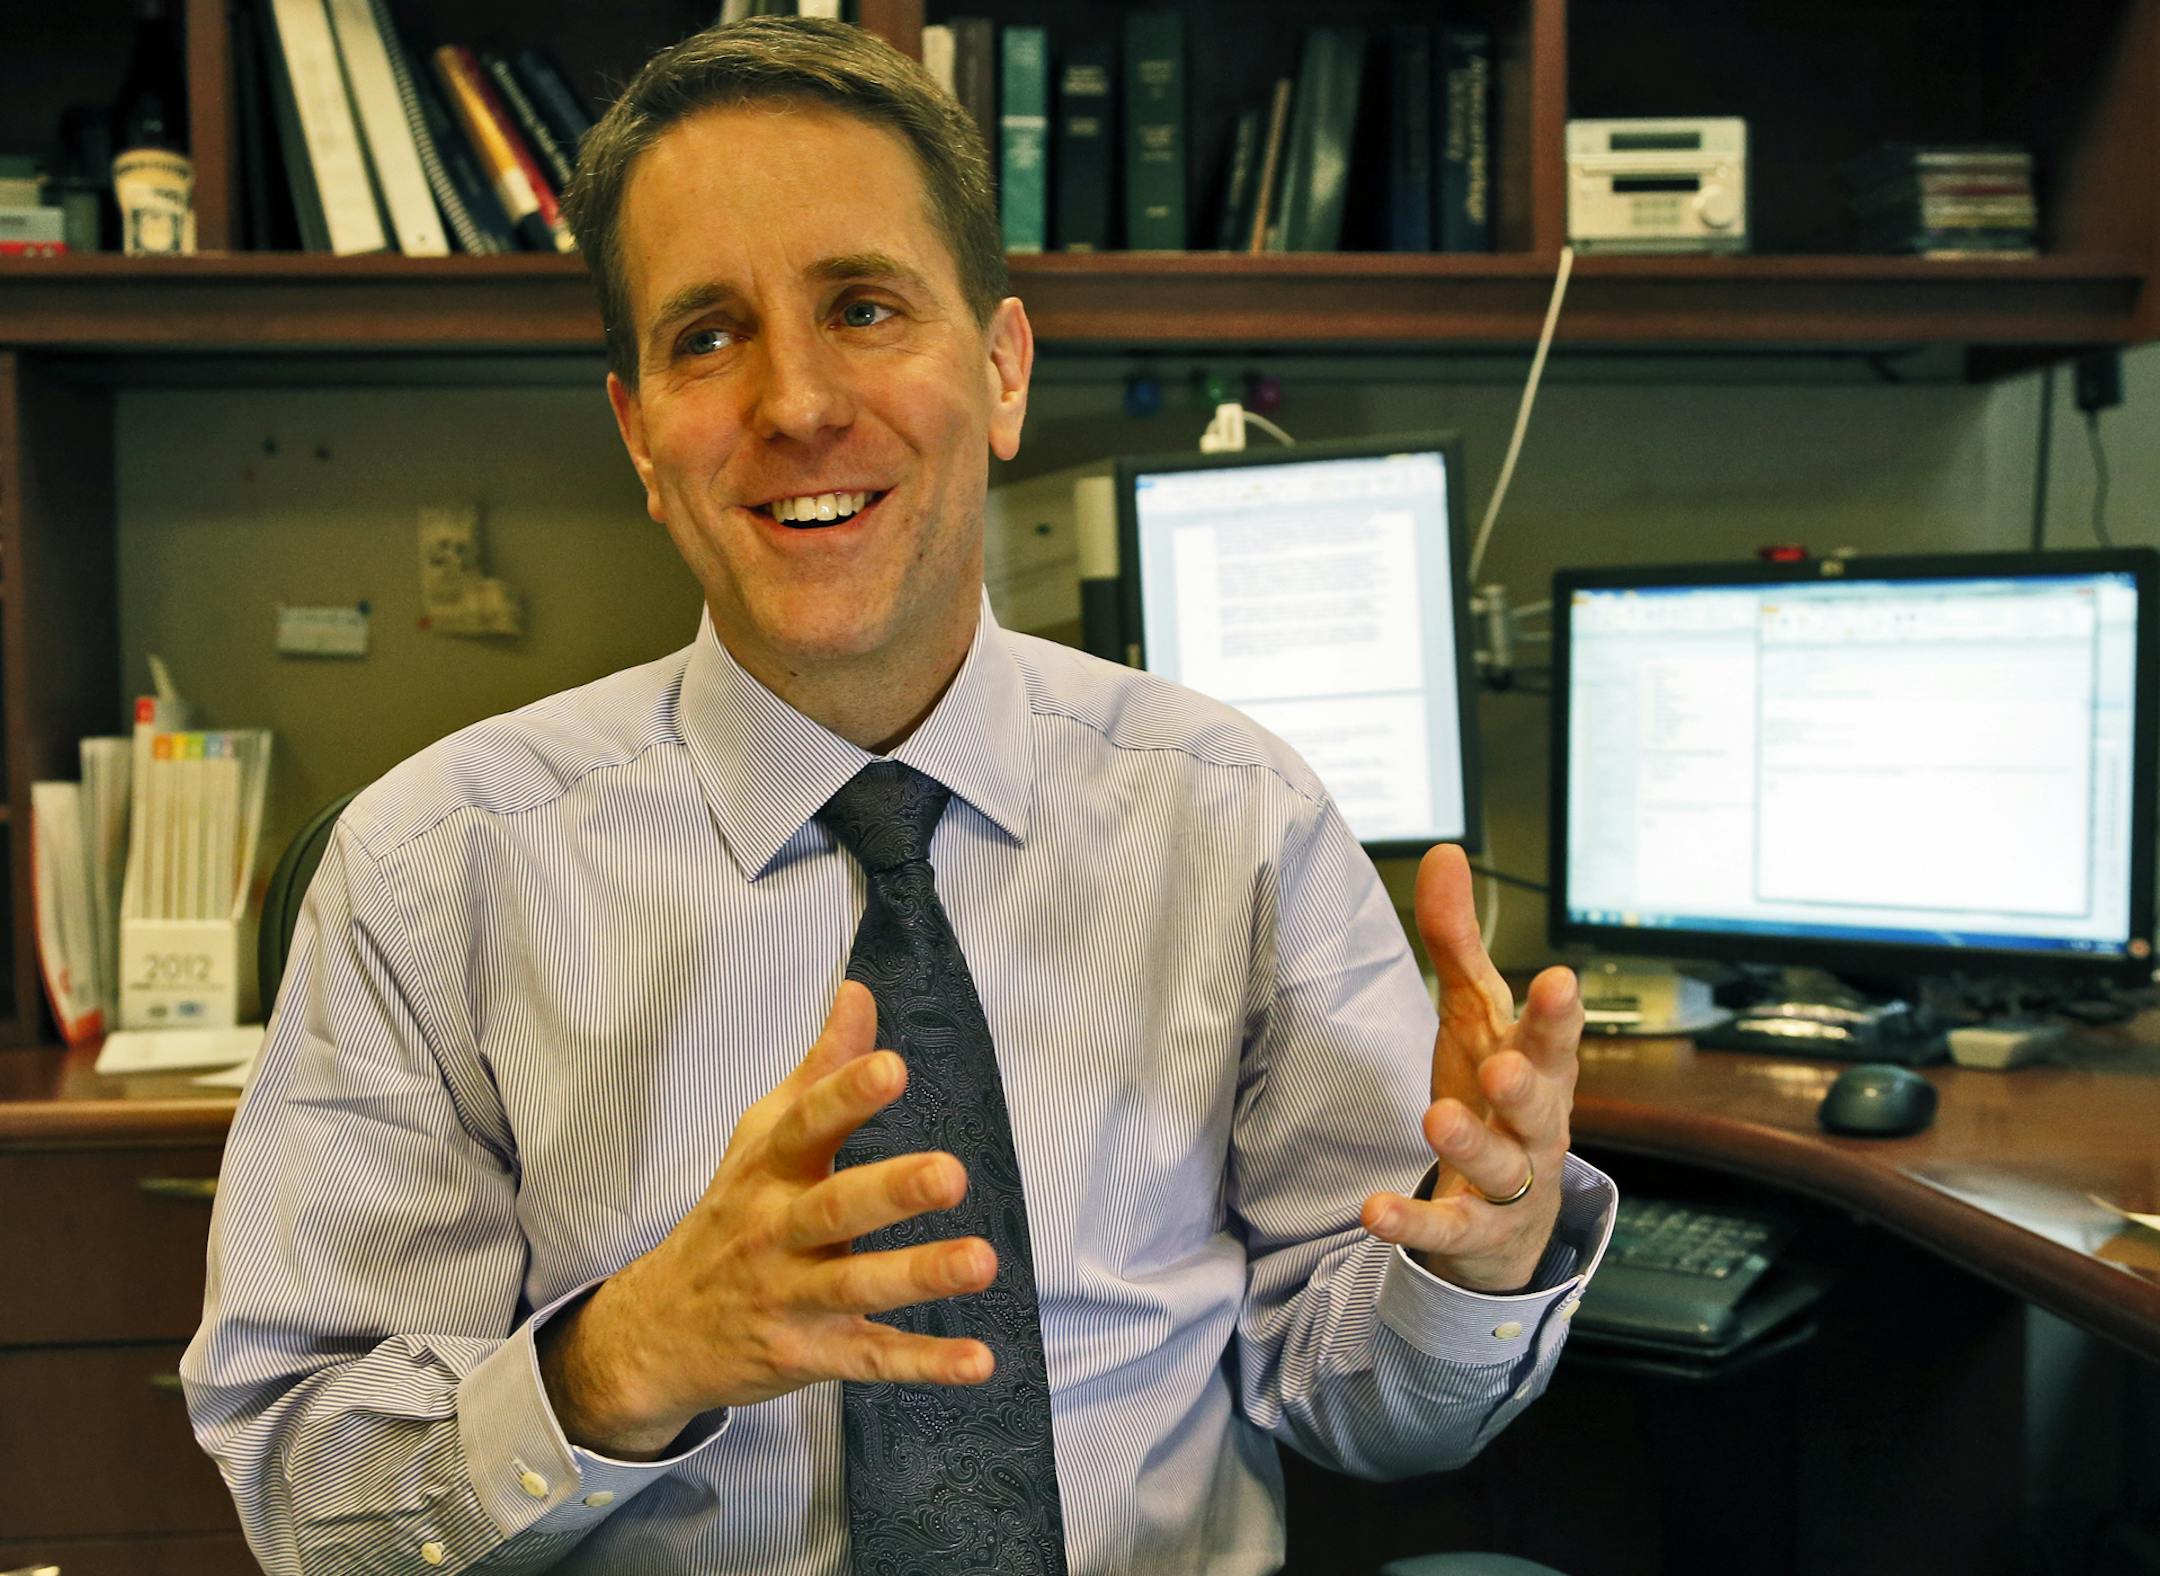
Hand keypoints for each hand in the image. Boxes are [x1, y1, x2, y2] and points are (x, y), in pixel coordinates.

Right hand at [537, 982, 995, 1458]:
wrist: (656, 1330)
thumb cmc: (728, 1217)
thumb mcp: (761, 1138)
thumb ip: (820, 1069)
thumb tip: (859, 994)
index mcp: (770, 1170)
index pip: (807, 1125)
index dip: (847, 1095)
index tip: (892, 1067)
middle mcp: (777, 1232)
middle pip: (835, 1208)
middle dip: (892, 1190)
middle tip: (949, 1174)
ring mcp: (793, 1297)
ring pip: (857, 1285)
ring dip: (920, 1275)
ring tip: (981, 1262)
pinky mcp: (812, 1354)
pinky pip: (872, 1359)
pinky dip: (924, 1362)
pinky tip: (978, 1361)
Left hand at [1361, 844, 1582, 1291]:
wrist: (1510, 1218)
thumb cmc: (1494, 1097)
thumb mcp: (1476, 1019)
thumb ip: (1458, 941)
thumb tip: (1445, 852)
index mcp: (1537, 1069)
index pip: (1554, 1038)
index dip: (1558, 1015)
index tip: (1559, 980)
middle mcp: (1532, 1126)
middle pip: (1540, 1105)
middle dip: (1526, 1084)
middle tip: (1503, 1062)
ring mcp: (1509, 1185)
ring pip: (1500, 1166)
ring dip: (1468, 1143)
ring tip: (1436, 1116)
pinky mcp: (1473, 1232)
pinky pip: (1446, 1228)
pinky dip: (1414, 1222)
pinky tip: (1375, 1210)